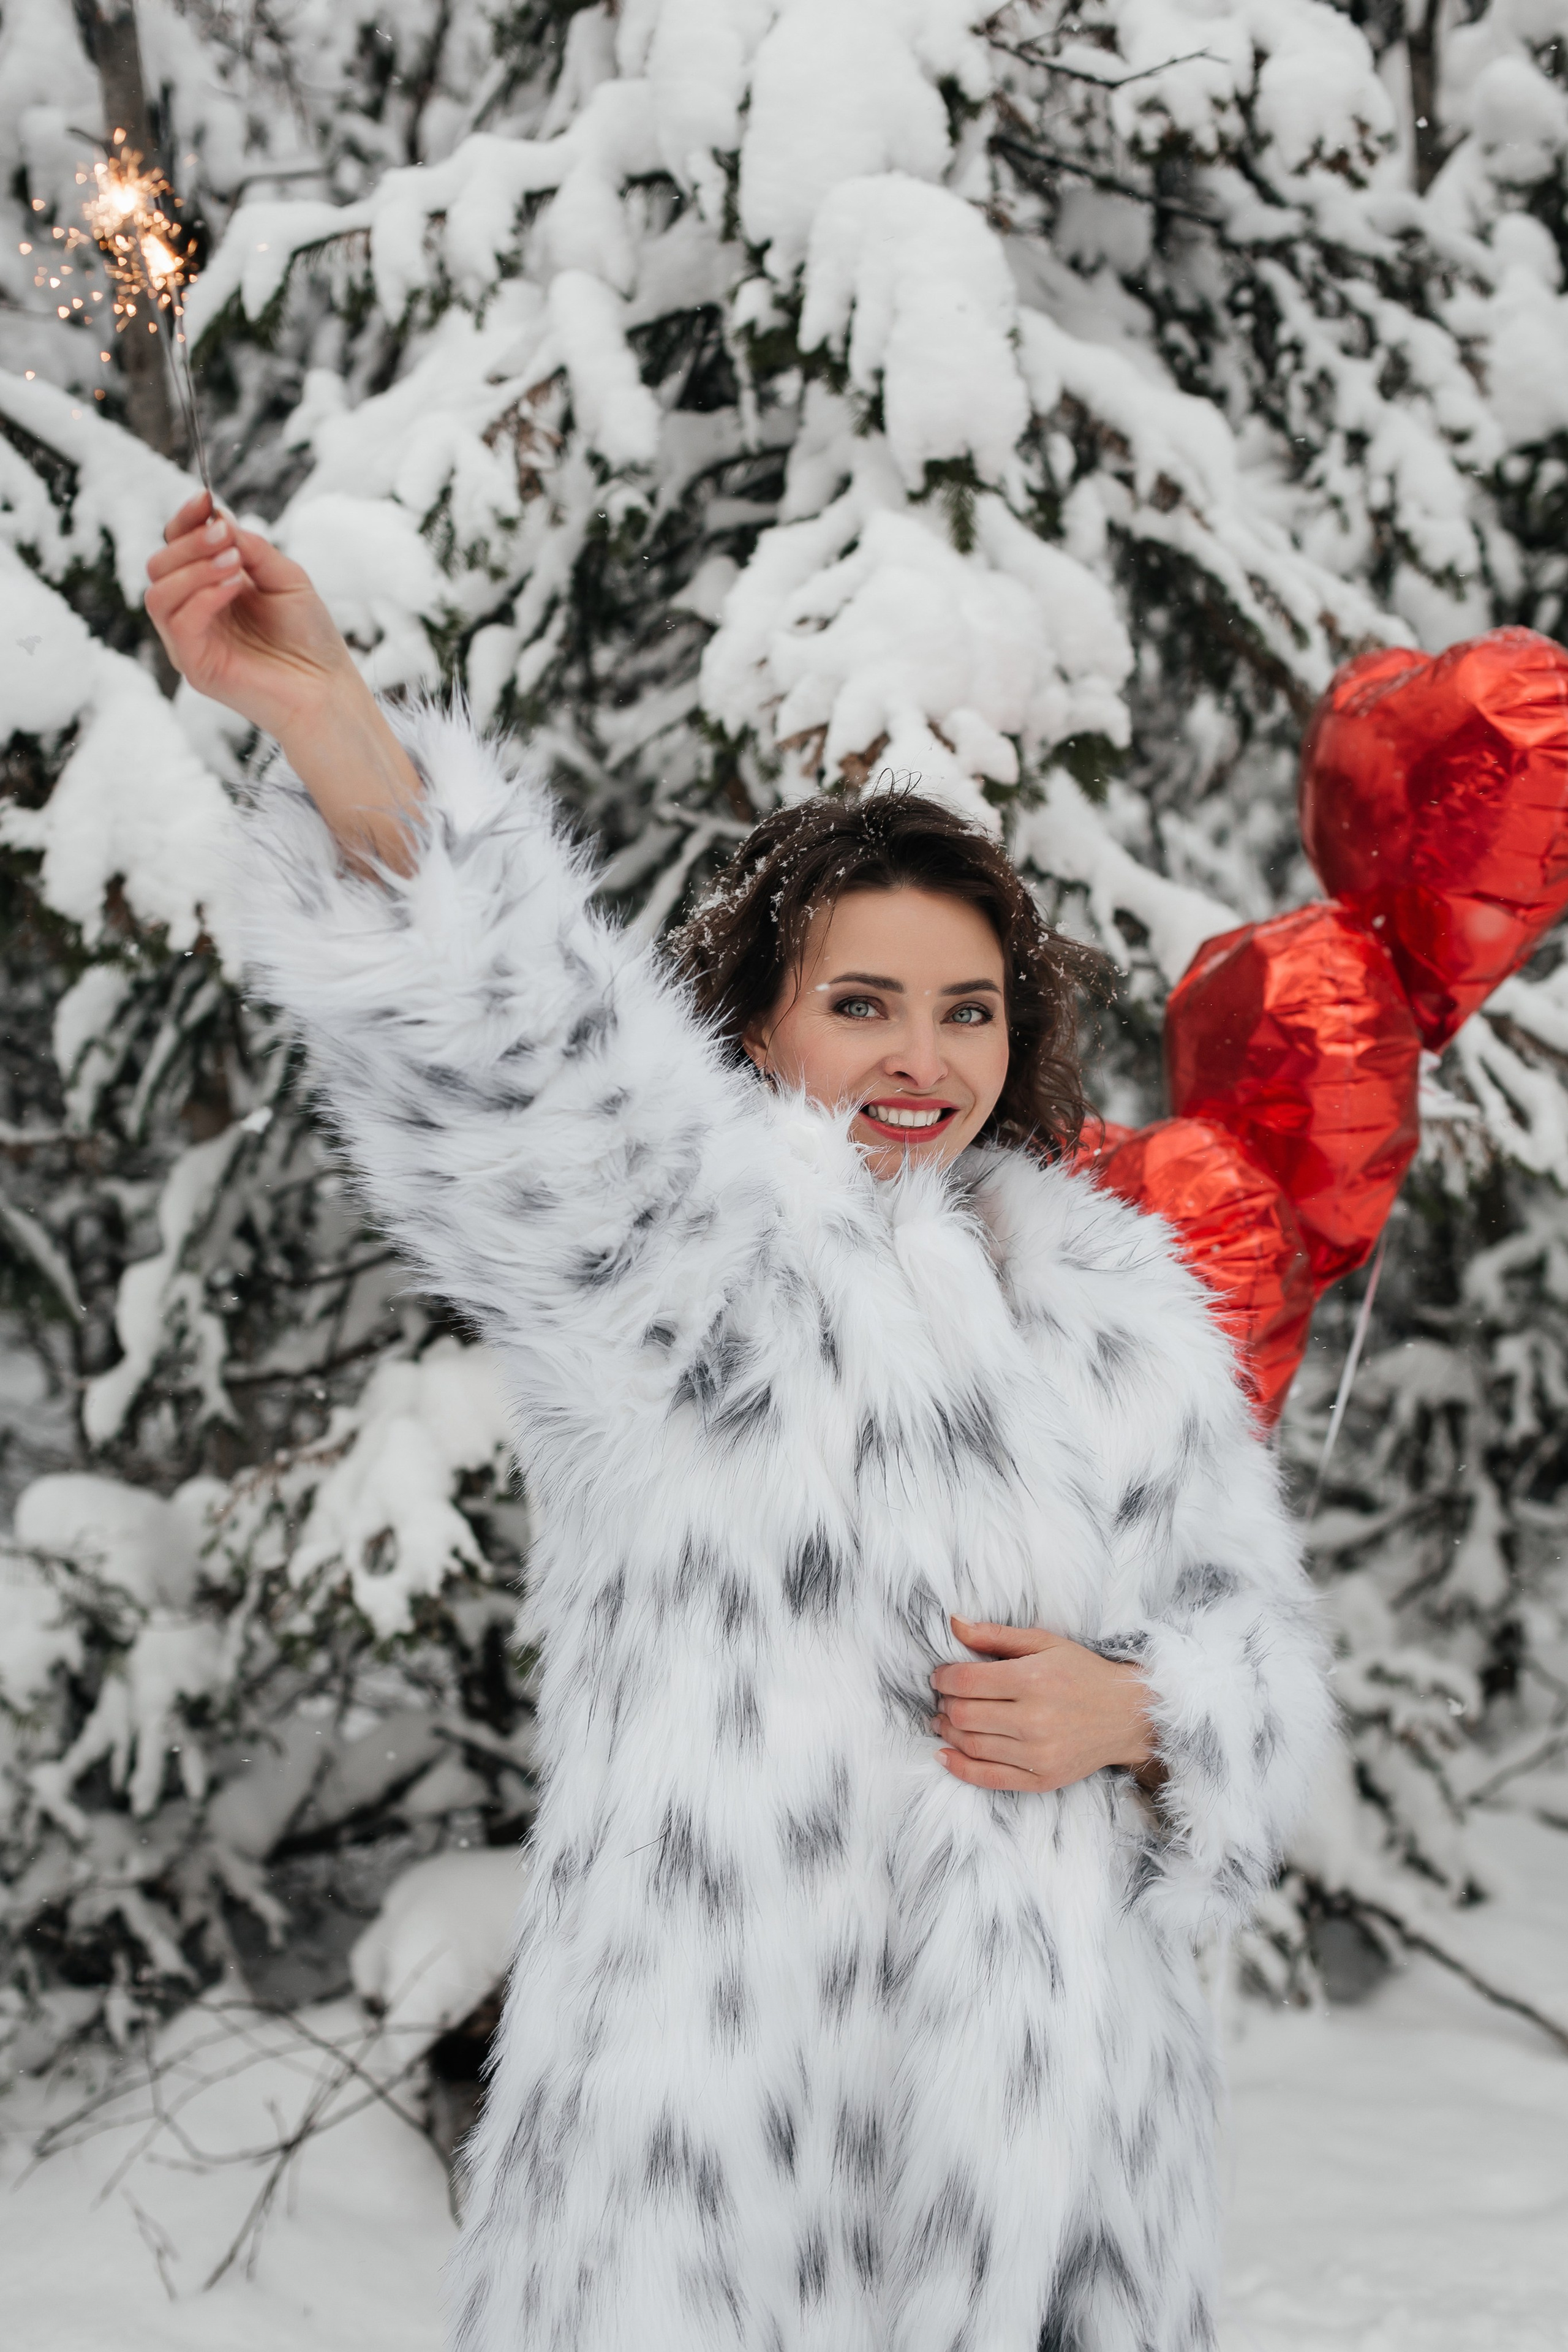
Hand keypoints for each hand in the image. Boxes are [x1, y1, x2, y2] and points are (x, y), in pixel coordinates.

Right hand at [145, 491, 422, 873]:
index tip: (204, 500)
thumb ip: (251, 548)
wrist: (327, 690)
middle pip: (159, 564)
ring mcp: (190, 641)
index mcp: (211, 589)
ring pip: (158, 592)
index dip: (185, 521)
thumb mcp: (285, 578)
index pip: (177, 547)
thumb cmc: (311, 639)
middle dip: (188, 543)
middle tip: (226, 537)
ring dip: (193, 568)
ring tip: (234, 564)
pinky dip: (203, 596)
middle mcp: (194, 613)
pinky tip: (235, 587)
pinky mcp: (194, 665)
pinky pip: (179, 622)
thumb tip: (218, 518)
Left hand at [929, 1615, 1160, 1794]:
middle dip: (945, 1705)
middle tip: (943, 1698)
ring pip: (972, 1745)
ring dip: (948, 1733)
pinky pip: (989, 1778)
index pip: (966, 1682)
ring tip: (944, 1721)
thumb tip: (953, 1623)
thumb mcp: (1045, 1642)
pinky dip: (959, 1768)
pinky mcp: (1042, 1779)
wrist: (1126, 1716)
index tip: (940, 1677)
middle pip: (964, 1714)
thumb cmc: (1082, 1673)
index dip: (943, 1678)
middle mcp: (1034, 1719)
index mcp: (1033, 1680)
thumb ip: (996, 1635)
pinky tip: (944, 1754)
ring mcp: (1039, 1754)